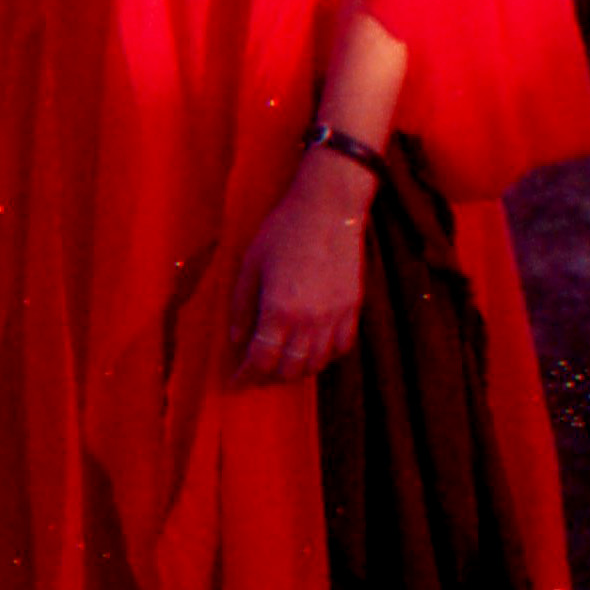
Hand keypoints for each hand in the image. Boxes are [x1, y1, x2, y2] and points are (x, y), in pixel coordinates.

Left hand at [230, 149, 373, 383]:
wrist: (329, 208)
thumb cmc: (284, 230)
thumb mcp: (250, 264)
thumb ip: (240, 306)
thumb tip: (236, 340)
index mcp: (279, 310)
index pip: (261, 360)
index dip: (246, 376)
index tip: (236, 382)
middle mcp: (310, 321)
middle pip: (289, 369)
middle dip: (268, 376)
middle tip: (255, 371)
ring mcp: (335, 317)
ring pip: (316, 364)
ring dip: (296, 370)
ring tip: (282, 363)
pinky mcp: (353, 309)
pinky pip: (342, 348)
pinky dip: (325, 357)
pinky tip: (313, 350)